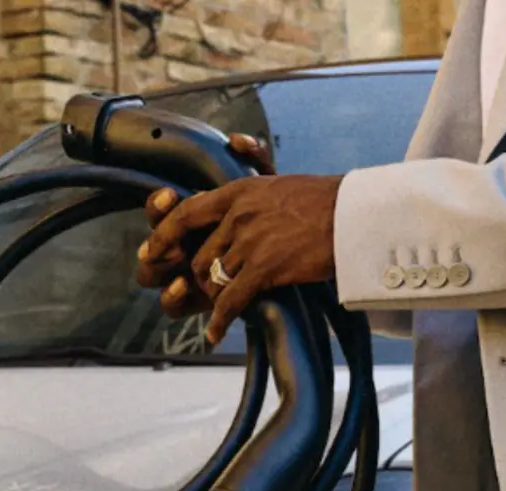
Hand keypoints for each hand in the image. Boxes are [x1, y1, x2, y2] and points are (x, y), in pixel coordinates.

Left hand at [136, 146, 343, 345]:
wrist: (354, 217)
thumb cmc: (325, 200)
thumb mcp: (281, 176)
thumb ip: (254, 162)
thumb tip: (237, 141)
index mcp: (238, 192)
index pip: (186, 213)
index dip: (164, 235)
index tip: (151, 251)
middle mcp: (237, 216)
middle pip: (199, 255)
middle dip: (199, 275)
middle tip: (204, 287)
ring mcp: (249, 243)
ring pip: (213, 279)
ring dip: (214, 297)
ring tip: (220, 307)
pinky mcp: (265, 269)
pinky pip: (231, 300)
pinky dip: (220, 320)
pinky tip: (216, 333)